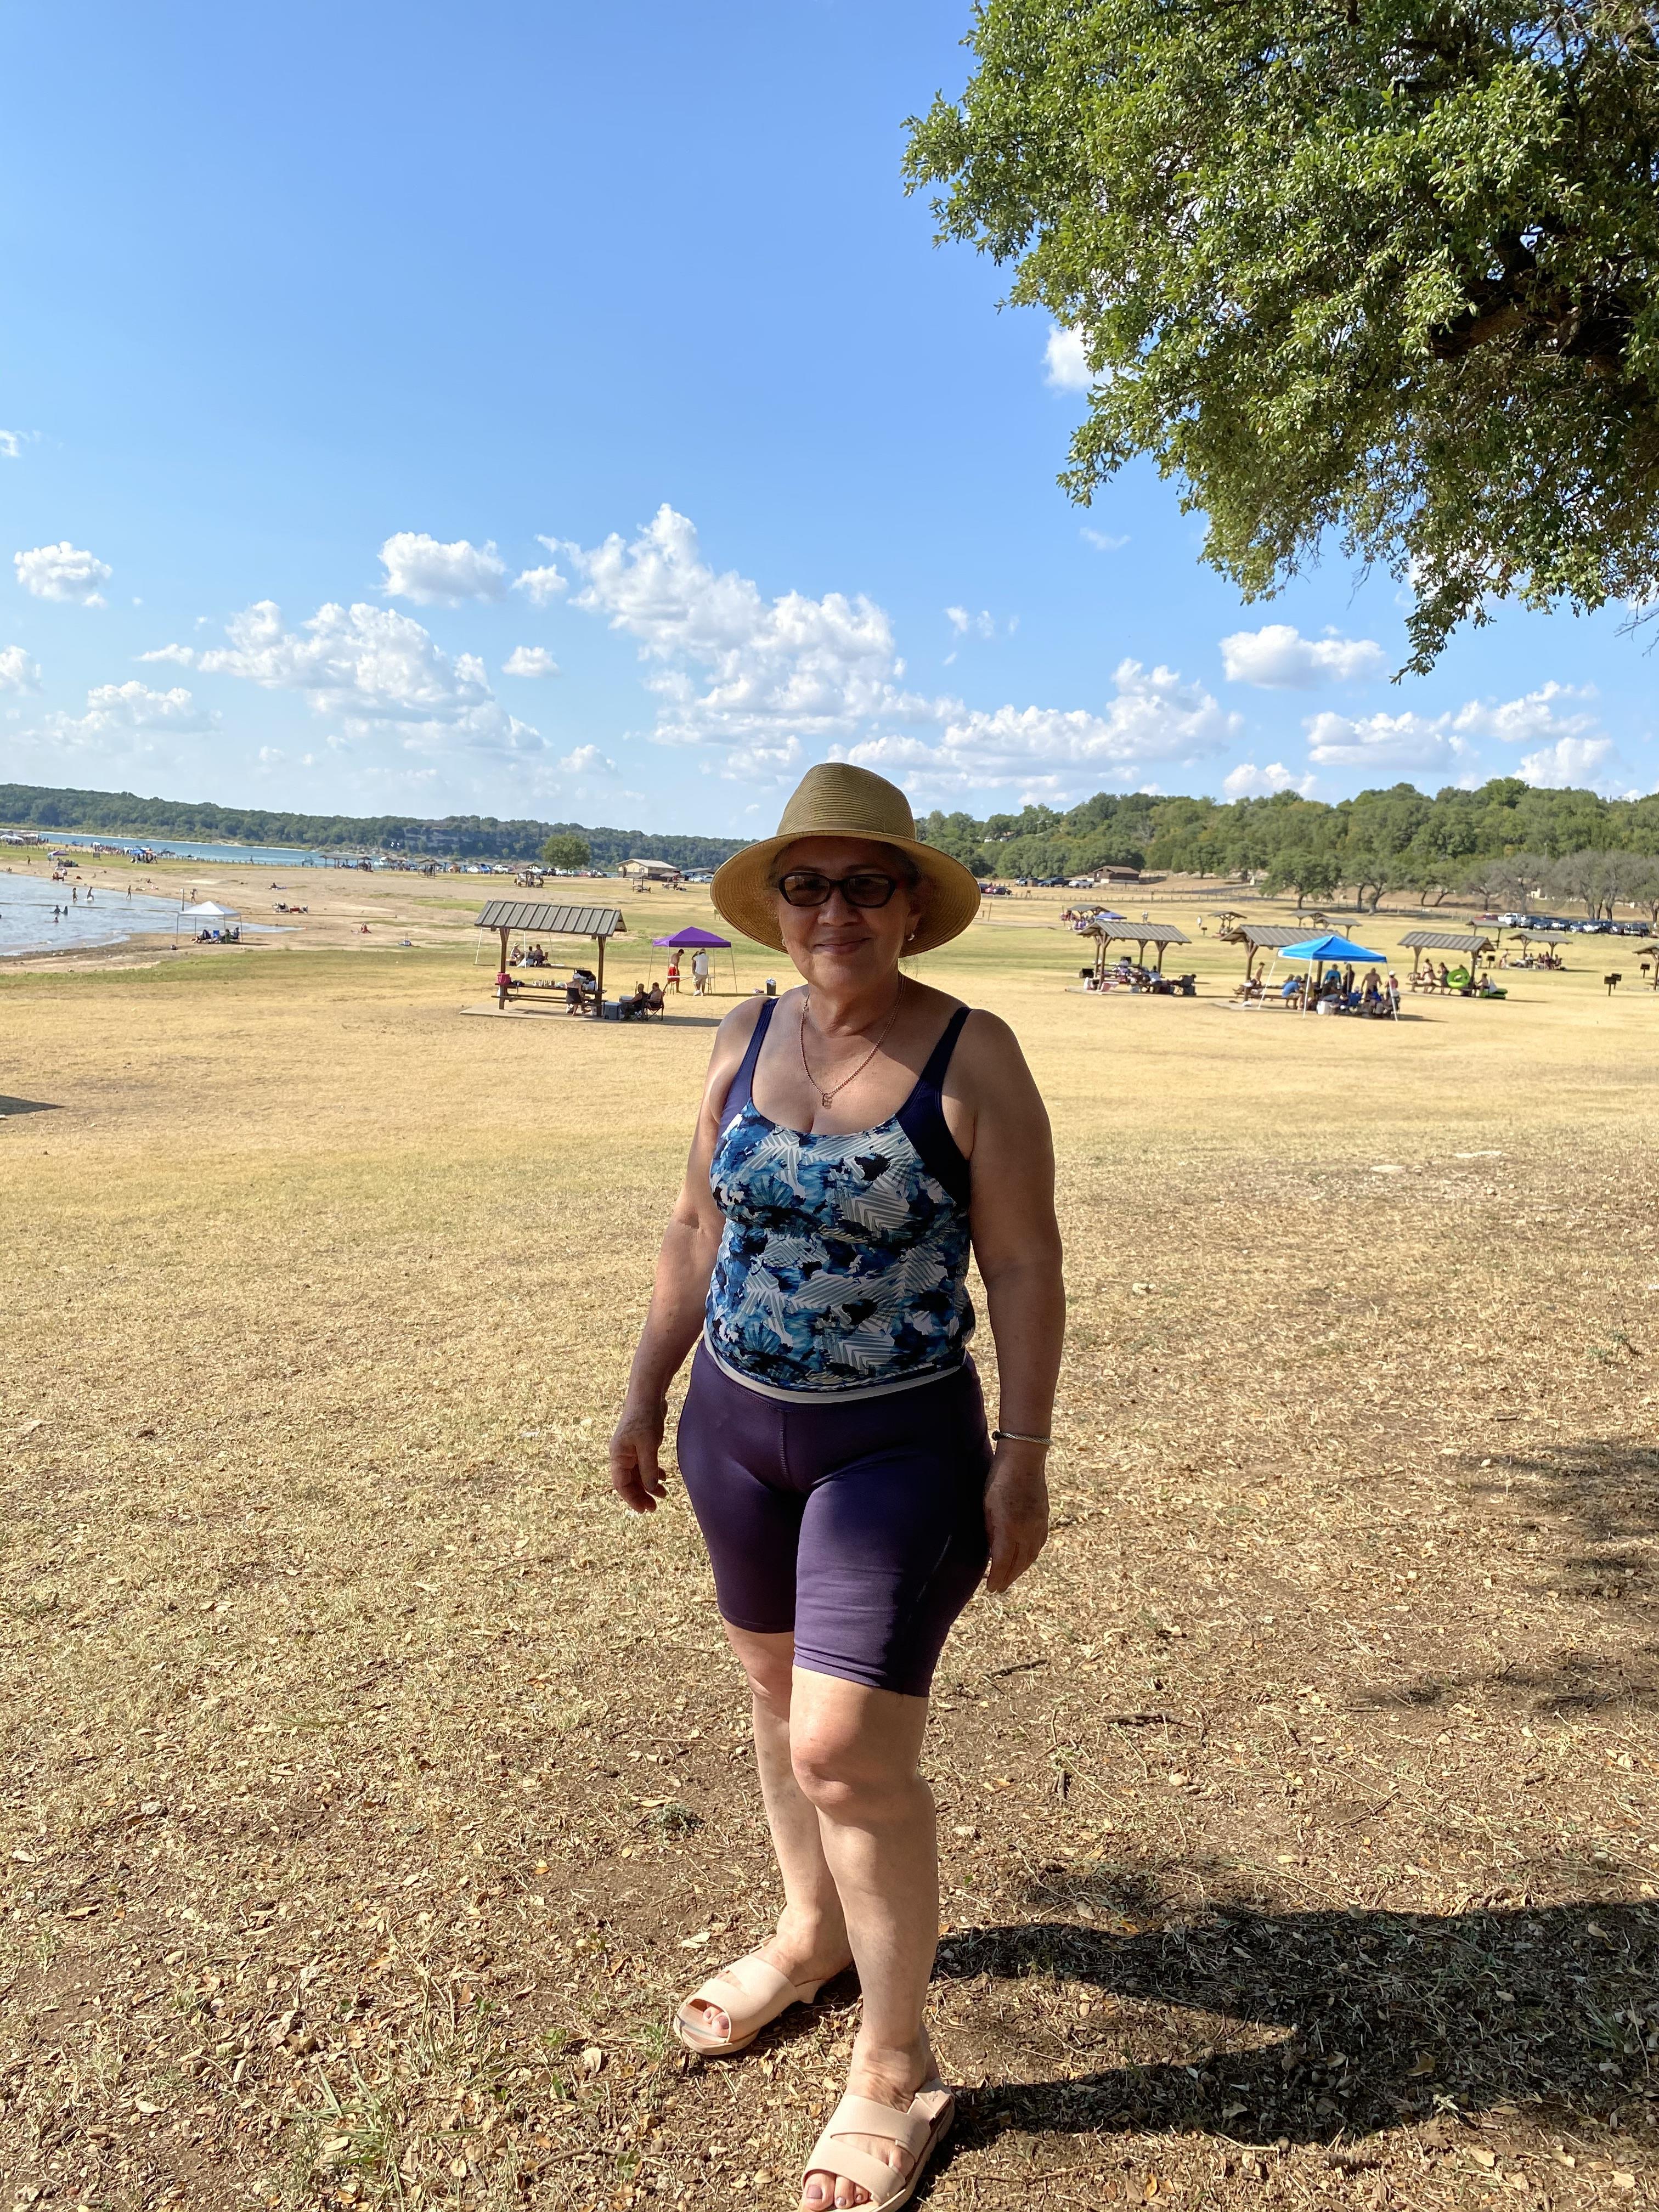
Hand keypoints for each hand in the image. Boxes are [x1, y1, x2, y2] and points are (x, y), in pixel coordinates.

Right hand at [609, 1397, 668, 1513]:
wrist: (648, 1395)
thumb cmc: (645, 1418)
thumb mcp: (648, 1445)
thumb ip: (648, 1468)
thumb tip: (650, 1488)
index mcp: (618, 1456)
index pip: (621, 1484)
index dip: (632, 1499)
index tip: (644, 1510)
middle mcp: (622, 1455)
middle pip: (629, 1481)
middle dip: (641, 1495)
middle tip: (655, 1507)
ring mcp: (631, 1449)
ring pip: (638, 1473)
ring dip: (649, 1485)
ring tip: (663, 1494)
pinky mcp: (641, 1444)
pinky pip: (645, 1464)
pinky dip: (654, 1472)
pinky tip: (665, 1477)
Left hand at [983, 1443, 1048, 1592]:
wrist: (1025, 1459)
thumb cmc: (999, 1479)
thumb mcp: (986, 1506)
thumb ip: (989, 1530)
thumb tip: (991, 1550)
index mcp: (1010, 1529)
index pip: (1003, 1563)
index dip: (997, 1578)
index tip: (991, 1590)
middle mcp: (1027, 1532)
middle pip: (1019, 1564)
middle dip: (1008, 1578)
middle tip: (999, 1588)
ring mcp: (1039, 1525)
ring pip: (1031, 1556)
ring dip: (1020, 1570)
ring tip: (1010, 1577)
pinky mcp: (1044, 1518)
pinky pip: (1039, 1545)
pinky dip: (1031, 1556)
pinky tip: (1025, 1558)